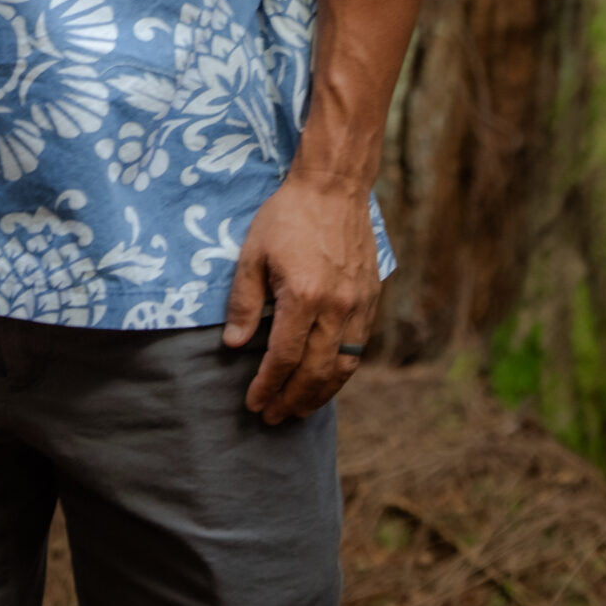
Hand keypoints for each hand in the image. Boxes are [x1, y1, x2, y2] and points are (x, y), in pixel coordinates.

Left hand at [222, 172, 379, 422]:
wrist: (334, 187)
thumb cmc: (287, 216)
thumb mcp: (253, 254)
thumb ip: (245, 303)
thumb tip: (234, 345)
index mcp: (304, 297)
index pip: (285, 358)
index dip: (268, 385)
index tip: (254, 403)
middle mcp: (336, 308)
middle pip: (316, 372)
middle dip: (293, 400)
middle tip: (273, 417)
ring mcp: (359, 305)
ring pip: (343, 366)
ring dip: (321, 394)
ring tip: (299, 409)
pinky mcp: (371, 300)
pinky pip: (357, 348)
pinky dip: (341, 371)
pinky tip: (325, 379)